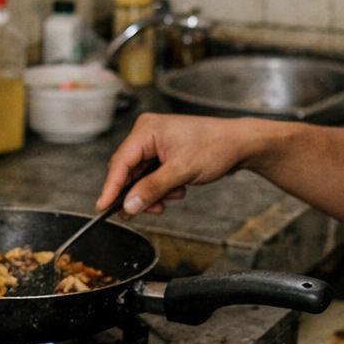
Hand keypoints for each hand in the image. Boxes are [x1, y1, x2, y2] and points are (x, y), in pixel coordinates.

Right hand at [94, 113, 253, 216]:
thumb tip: (129, 205)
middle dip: (138, 194)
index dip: (111, 188)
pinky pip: (153, 176)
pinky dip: (162, 188)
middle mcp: (147, 134)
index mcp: (146, 130)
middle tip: (141, 213)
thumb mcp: (181, 171)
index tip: (103, 208)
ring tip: (172, 197)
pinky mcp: (165, 153)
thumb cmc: (215, 146)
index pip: (120, 163)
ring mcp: (156, 144)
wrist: (241, 144)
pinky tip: (179, 189)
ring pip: (141, 177)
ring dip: (153, 193)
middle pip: (128, 171)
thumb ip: (152, 189)